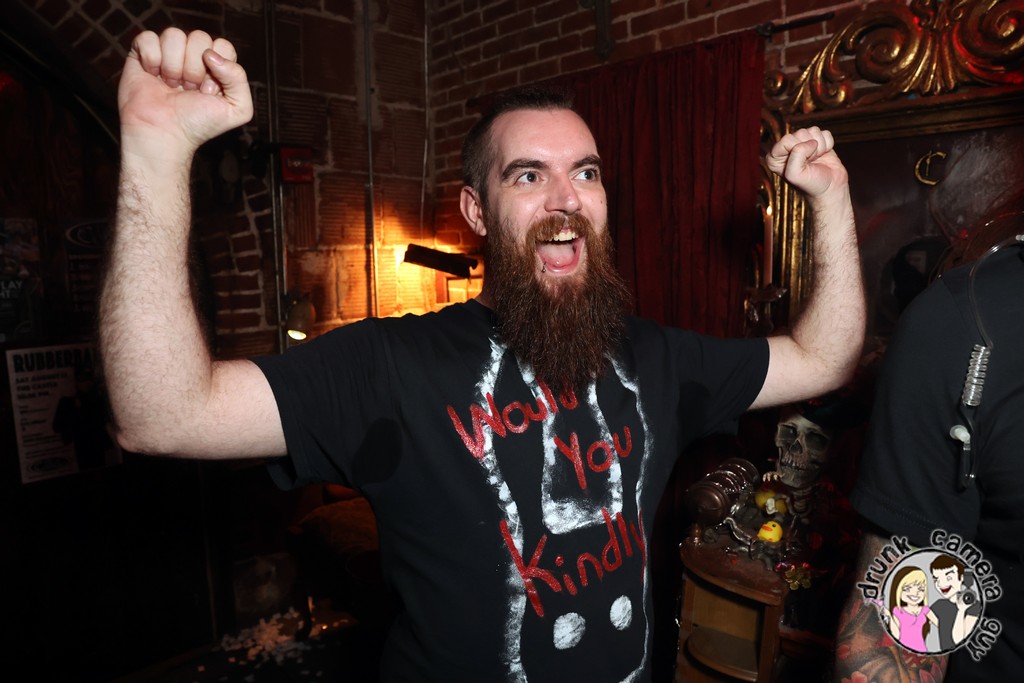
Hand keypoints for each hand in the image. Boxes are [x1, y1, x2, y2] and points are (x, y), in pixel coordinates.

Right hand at [118, 29, 252, 157]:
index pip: (222, 45)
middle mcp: (192, 57)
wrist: (164, 135)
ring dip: (173, 65)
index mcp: (216, 66)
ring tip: (171, 85)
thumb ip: (239, 78)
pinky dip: (151, 59)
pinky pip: (148, 37)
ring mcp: (168, 54)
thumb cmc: (198, 125)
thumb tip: (211, 55)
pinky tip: (153, 76)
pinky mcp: (143, 54)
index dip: (217, 67)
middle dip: (195, 68)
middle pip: (199, 37)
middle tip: (189, 90)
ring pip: (173, 35)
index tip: (208, 91)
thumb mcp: (238, 109)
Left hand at [765, 126, 847, 198]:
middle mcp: (786, 148)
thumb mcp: (795, 174)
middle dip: (810, 148)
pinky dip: (828, 144)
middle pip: (800, 133)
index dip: (798, 150)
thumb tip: (811, 142)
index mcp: (774, 157)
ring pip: (813, 131)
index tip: (802, 164)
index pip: (786, 140)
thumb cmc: (810, 184)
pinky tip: (823, 155)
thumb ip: (796, 155)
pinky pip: (825, 133)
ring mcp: (803, 143)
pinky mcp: (817, 140)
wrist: (830, 189)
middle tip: (810, 162)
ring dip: (819, 146)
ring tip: (816, 160)